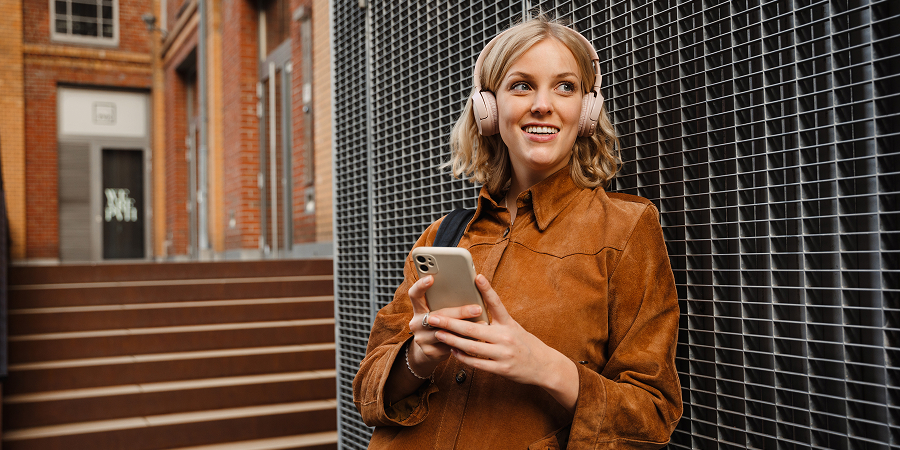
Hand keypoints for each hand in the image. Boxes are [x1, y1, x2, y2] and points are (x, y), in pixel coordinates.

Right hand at [406, 275, 486, 367]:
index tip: (431, 278)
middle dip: (459, 312)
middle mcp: (416, 323)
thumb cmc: (441, 324)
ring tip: (483, 323)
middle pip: (437, 315)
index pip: (414, 294)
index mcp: (419, 309)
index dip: (421, 286)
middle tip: (477, 309)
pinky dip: (464, 341)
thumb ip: (447, 302)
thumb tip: (471, 289)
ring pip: (444, 332)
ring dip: (465, 328)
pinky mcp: (429, 351)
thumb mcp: (439, 311)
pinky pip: (449, 345)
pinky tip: (477, 338)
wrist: (431, 350)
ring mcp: (421, 338)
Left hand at [428, 274, 578, 409]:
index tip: (477, 276)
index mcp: (509, 323)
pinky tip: (453, 350)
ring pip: (471, 346)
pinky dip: (463, 357)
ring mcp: (503, 353)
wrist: (545, 366)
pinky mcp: (501, 369)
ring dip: (452, 340)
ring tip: (437, 334)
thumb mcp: (514, 327)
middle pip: (473, 328)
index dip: (487, 290)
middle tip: (433, 317)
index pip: (497, 303)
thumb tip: (475, 310)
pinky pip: (477, 363)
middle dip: (450, 322)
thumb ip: (497, 320)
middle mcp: (505, 337)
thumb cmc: (526, 344)